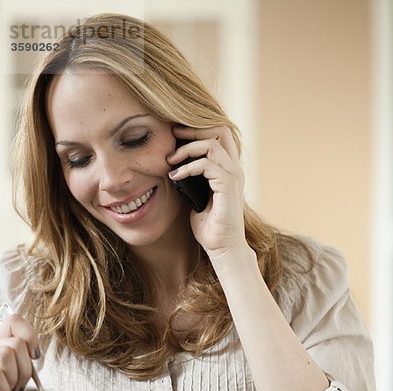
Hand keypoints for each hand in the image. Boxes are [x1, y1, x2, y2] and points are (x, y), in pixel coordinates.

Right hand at [0, 314, 39, 390]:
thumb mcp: (16, 378)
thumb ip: (21, 358)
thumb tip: (33, 347)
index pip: (13, 320)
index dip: (29, 334)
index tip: (34, 355)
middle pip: (16, 342)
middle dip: (24, 370)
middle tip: (16, 388)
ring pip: (8, 352)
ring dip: (14, 380)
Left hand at [168, 125, 247, 258]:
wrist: (223, 248)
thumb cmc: (210, 227)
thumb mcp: (197, 198)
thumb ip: (192, 182)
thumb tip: (175, 169)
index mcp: (229, 169)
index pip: (220, 135)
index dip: (198, 129)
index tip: (176, 134)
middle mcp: (234, 169)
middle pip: (220, 130)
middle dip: (194, 129)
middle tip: (172, 134)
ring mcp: (233, 177)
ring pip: (211, 144)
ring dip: (187, 148)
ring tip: (170, 159)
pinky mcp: (228, 187)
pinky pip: (207, 165)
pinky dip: (188, 167)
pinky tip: (175, 175)